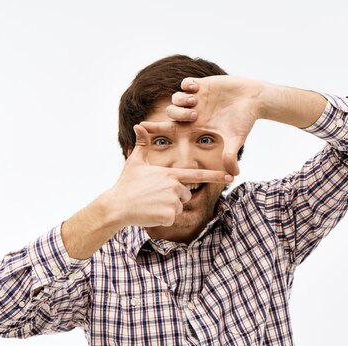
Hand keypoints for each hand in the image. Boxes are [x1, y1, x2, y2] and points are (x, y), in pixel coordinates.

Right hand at [106, 124, 232, 227]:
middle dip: (174, 197)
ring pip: (180, 207)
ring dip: (168, 208)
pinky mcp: (169, 216)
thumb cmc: (126, 184)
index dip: (215, 176)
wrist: (117, 205)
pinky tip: (151, 212)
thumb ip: (142, 144)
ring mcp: (172, 202)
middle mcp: (174, 186)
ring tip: (152, 203)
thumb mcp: (135, 162)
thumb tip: (138, 125)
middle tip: (155, 196)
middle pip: (186, 194)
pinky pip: (172, 218)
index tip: (230, 176)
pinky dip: (162, 218)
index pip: (197, 175)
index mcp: (170, 173)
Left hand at [157, 75, 264, 175]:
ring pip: (176, 98)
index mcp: (197, 127)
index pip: (171, 129)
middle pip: (171, 113)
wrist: (255, 100)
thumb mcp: (236, 139)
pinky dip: (187, 85)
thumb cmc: (245, 120)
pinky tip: (197, 89)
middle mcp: (194, 113)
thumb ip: (231, 155)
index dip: (156, 128)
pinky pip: (185, 83)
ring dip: (182, 100)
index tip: (140, 127)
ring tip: (197, 103)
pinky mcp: (203, 85)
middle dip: (178, 114)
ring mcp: (198, 98)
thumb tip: (234, 175)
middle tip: (195, 115)